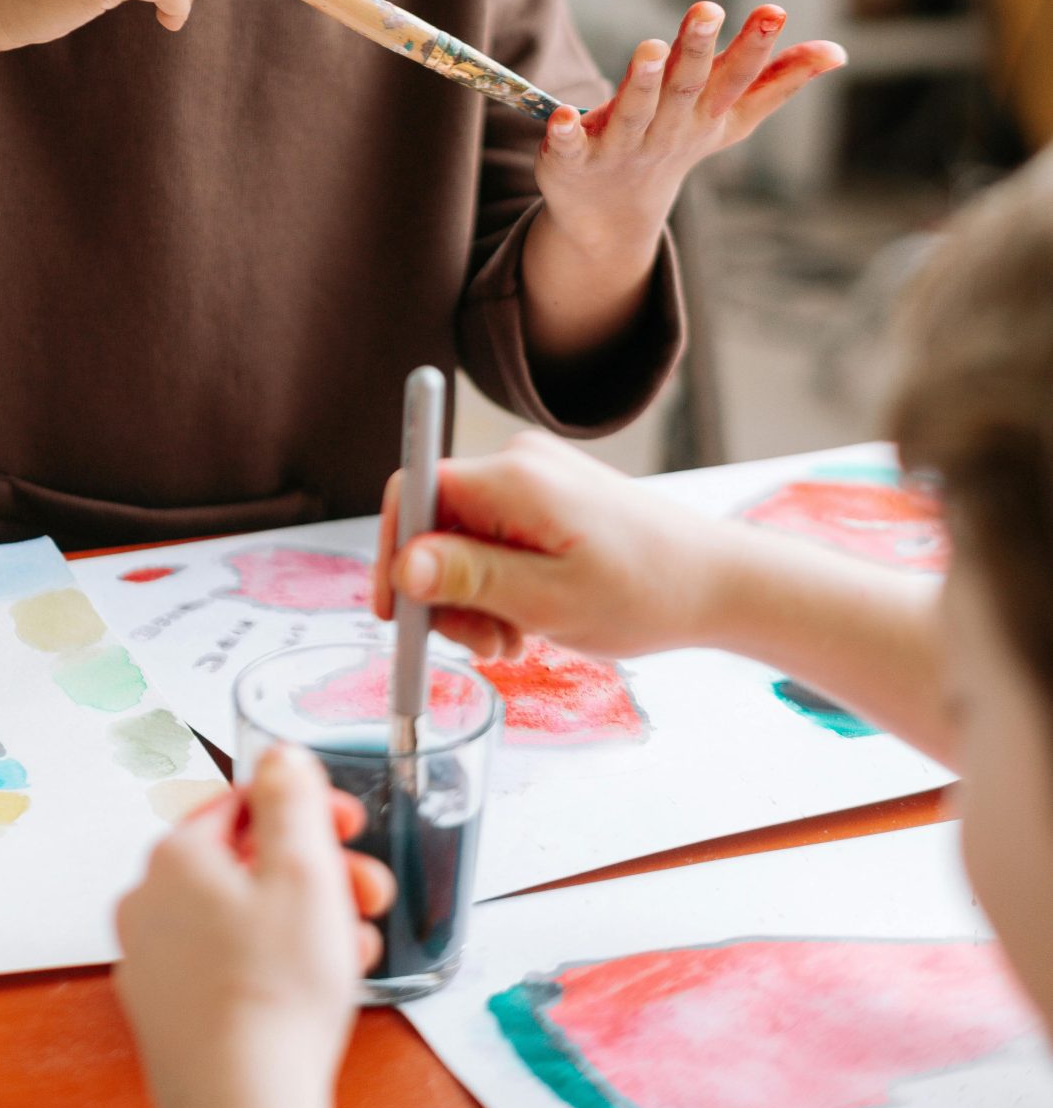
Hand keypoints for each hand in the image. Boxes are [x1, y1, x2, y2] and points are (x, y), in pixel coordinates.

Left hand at [114, 747, 392, 1107]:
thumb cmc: (275, 994)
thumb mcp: (305, 870)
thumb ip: (292, 798)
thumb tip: (278, 755)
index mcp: (175, 857)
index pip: (244, 802)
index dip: (307, 810)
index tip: (350, 826)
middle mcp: (148, 904)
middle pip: (245, 863)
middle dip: (317, 872)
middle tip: (367, 894)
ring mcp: (152, 964)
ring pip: (241, 918)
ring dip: (305, 920)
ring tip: (356, 948)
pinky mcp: (167, 1017)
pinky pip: (227, 967)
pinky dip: (275, 964)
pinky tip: (320, 988)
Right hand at [372, 429, 732, 660]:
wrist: (716, 582)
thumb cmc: (643, 591)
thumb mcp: (547, 600)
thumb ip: (470, 579)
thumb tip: (402, 565)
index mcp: (512, 477)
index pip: (411, 492)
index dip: (391, 553)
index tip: (396, 614)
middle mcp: (516, 462)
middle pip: (435, 522)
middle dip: (443, 590)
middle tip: (483, 645)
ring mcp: (533, 477)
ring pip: (462, 538)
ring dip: (473, 597)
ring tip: (514, 638)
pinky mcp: (547, 497)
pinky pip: (493, 539)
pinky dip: (498, 584)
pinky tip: (526, 620)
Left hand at [536, 3, 845, 255]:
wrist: (613, 217)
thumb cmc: (676, 146)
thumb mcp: (730, 118)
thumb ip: (778, 81)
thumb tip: (838, 52)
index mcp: (705, 114)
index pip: (736, 78)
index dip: (756, 47)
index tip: (774, 11)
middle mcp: (667, 130)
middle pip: (684, 88)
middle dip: (696, 50)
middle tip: (707, 9)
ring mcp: (621, 148)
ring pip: (634, 114)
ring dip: (642, 83)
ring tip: (649, 48)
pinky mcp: (572, 160)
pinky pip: (570, 147)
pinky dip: (566, 134)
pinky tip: (562, 115)